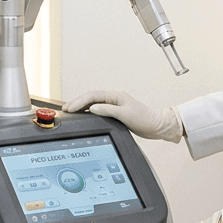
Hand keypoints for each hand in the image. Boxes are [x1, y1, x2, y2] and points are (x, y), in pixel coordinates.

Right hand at [62, 90, 183, 141]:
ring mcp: (114, 106)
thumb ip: (108, 110)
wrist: (157, 126)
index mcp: (115, 96)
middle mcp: (114, 99)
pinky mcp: (116, 113)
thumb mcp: (125, 115)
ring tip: (71, 112)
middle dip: (77, 103)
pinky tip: (84, 117)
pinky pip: (98, 111)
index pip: (92, 96)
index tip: (69, 108)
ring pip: (93, 104)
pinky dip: (89, 113)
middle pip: (90, 98)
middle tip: (65, 110)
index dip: (79, 101)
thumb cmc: (144, 119)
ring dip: (82, 107)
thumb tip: (92, 108)